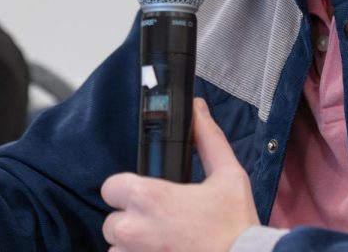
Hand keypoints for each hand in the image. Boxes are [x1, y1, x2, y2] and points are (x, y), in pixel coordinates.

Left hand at [101, 98, 258, 251]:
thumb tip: (198, 109)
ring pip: (117, 248)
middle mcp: (134, 230)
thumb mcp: (229, 176)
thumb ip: (208, 139)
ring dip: (133, 246)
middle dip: (131, 221)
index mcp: (149, 198)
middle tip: (159, 223)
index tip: (144, 197)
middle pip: (111, 221)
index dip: (126, 190)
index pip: (110, 187)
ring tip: (163, 243)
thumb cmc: (237, 229)